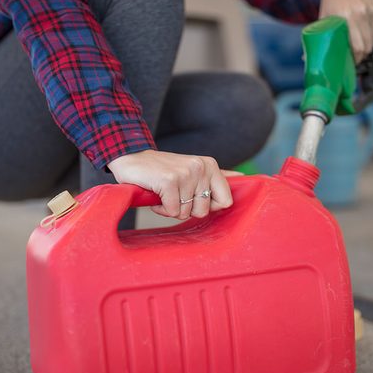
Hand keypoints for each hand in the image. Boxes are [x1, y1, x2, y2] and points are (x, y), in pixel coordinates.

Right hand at [107, 150, 240, 219]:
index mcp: (210, 165)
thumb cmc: (163, 170)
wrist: (131, 158)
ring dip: (170, 209)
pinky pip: (171, 211)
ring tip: (163, 193)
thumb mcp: (193, 169)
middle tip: (174, 194)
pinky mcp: (169, 181)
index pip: (225, 202)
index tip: (192, 197)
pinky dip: (160, 209)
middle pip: (203, 211)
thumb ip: (217, 175)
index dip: (206, 207)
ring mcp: (185, 173)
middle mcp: (201, 167)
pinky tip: (155, 195)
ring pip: (185, 213)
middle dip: (185, 209)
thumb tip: (241, 178)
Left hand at [319, 0, 372, 62]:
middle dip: (361, 55)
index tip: (351, 62)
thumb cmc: (332, 0)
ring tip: (358, 46)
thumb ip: (322, 37)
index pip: (358, 47)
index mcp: (347, 18)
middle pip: (368, 46)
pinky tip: (363, 34)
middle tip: (355, 57)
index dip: (356, 58)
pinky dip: (372, 34)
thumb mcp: (325, 18)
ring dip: (367, 45)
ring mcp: (372, 11)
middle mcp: (362, 14)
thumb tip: (313, 58)